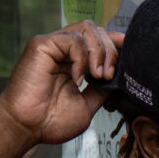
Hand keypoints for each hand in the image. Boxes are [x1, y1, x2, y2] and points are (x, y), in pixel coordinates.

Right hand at [0, 23, 124, 145]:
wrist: (27, 128)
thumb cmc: (51, 121)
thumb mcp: (88, 105)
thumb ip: (102, 89)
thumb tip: (119, 78)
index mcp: (73, 62)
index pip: (99, 40)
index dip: (116, 42)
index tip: (131, 49)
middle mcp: (63, 50)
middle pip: (97, 31)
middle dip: (111, 51)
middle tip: (109, 76)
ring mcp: (53, 45)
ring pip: (87, 29)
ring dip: (100, 51)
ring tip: (99, 75)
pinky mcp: (42, 44)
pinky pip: (73, 40)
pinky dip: (82, 58)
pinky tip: (78, 78)